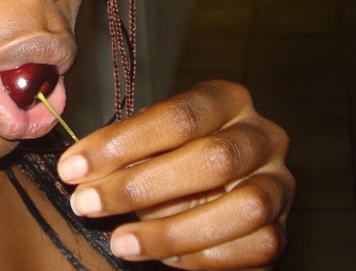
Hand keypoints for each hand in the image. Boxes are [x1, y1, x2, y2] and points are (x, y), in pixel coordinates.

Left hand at [56, 80, 292, 269]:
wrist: (215, 202)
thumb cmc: (172, 162)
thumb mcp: (149, 146)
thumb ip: (122, 153)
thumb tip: (77, 169)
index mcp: (228, 100)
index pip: (180, 115)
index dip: (123, 142)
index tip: (73, 166)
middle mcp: (263, 136)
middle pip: (213, 158)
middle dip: (141, 185)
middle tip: (87, 204)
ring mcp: (280, 185)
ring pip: (243, 208)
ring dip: (172, 230)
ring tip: (120, 242)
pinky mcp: (282, 230)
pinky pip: (253, 248)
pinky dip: (201, 256)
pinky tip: (162, 259)